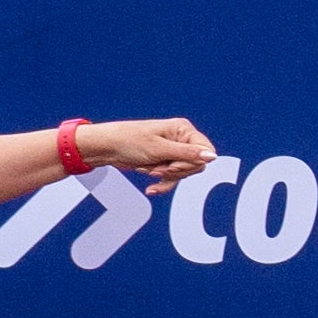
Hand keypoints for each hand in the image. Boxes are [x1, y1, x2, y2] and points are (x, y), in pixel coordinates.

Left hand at [86, 118, 218, 187]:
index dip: (192, 162)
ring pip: (183, 173)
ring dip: (165, 177)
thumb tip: (212, 157)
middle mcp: (180, 139)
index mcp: (183, 129)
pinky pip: (172, 178)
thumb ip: (188, 154)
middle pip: (195, 164)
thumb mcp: (160, 149)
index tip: (173, 165)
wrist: (105, 148)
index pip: (205, 150)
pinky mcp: (163, 161)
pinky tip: (151, 188)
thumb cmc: (129, 141)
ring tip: (149, 172)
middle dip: (176, 171)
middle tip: (158, 168)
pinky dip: (162, 184)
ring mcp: (172, 151)